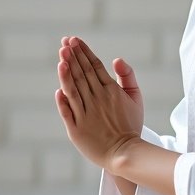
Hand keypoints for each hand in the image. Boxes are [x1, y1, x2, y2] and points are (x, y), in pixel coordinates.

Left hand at [55, 36, 142, 170]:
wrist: (126, 153)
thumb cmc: (131, 125)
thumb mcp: (136, 98)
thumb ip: (128, 77)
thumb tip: (116, 59)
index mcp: (111, 91)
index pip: (95, 66)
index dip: (83, 52)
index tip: (74, 40)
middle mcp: (97, 100)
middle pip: (82, 73)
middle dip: (73, 55)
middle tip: (64, 41)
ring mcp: (86, 114)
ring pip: (73, 88)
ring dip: (66, 71)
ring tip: (61, 55)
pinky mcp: (77, 129)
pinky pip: (67, 111)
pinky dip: (62, 100)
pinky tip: (58, 87)